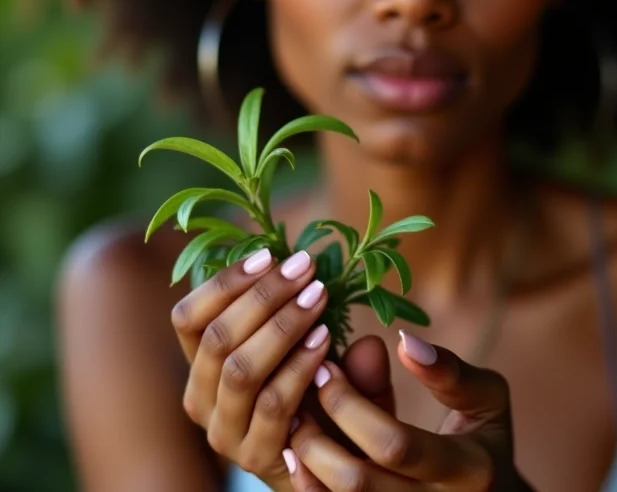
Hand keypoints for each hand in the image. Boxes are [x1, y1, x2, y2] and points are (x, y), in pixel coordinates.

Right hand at [171, 248, 331, 488]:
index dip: (224, 282)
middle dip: (263, 295)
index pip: (188, 317)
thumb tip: (319, 283)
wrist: (333, 456)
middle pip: (217, 337)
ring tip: (318, 297)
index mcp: (201, 364)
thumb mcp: (312, 345)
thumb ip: (313, 313)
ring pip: (241, 369)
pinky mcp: (255, 456)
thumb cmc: (317, 391)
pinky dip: (300, 367)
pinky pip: (273, 404)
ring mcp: (224, 432)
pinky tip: (324, 340)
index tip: (269, 255)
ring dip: (282, 326)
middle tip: (305, 268)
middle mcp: (201, 398)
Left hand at [284, 332, 531, 490]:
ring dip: (307, 460)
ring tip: (294, 417)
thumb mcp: (487, 398)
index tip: (325, 367)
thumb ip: (450, 372)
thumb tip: (406, 342)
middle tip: (300, 394)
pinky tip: (297, 454)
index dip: (350, 405)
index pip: (395, 445)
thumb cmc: (484, 439)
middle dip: (317, 432)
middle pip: (357, 482)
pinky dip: (308, 486)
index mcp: (471, 471)